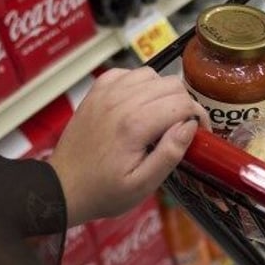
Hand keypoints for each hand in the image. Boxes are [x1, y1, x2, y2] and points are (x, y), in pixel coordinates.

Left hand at [48, 67, 210, 225]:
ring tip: (162, 115)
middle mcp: (120, 101)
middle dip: (185, 103)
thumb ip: (170, 153)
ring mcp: (105, 93)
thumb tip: (190, 126)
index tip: (200, 132)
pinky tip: (140, 103)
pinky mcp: (96, 92)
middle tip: (183, 127)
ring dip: (163, 92)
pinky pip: (127, 73)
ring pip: (151, 74)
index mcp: (135, 125)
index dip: (199, 116)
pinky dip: (140, 84)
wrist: (64, 187)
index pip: (182, 103)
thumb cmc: (105, 191)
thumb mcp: (144, 184)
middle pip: (171, 85)